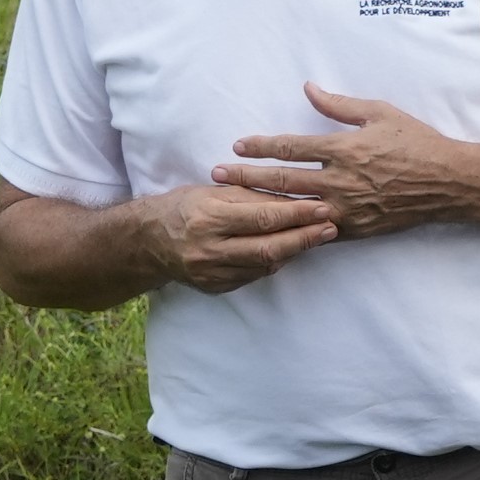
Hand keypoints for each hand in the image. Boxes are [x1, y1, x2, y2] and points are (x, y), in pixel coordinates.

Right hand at [131, 175, 333, 296]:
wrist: (148, 241)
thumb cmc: (184, 207)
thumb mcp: (213, 191)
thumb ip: (251, 195)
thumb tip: (293, 198)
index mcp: (208, 218)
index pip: (262, 218)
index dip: (297, 214)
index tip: (322, 207)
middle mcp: (209, 249)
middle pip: (268, 247)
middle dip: (304, 237)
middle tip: (331, 227)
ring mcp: (212, 273)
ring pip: (264, 265)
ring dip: (294, 251)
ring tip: (317, 237)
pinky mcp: (216, 287)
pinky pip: (253, 276)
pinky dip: (274, 262)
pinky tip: (289, 251)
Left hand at [229, 87, 479, 240]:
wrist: (450, 183)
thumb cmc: (417, 142)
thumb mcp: (380, 113)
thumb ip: (339, 105)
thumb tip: (308, 88)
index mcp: (343, 149)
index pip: (290, 148)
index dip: (261, 146)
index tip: (237, 145)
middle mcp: (340, 181)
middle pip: (282, 181)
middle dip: (246, 177)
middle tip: (217, 175)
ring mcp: (347, 209)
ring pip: (294, 210)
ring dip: (261, 206)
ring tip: (234, 205)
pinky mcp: (357, 229)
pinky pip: (317, 233)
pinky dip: (292, 231)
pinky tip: (272, 232)